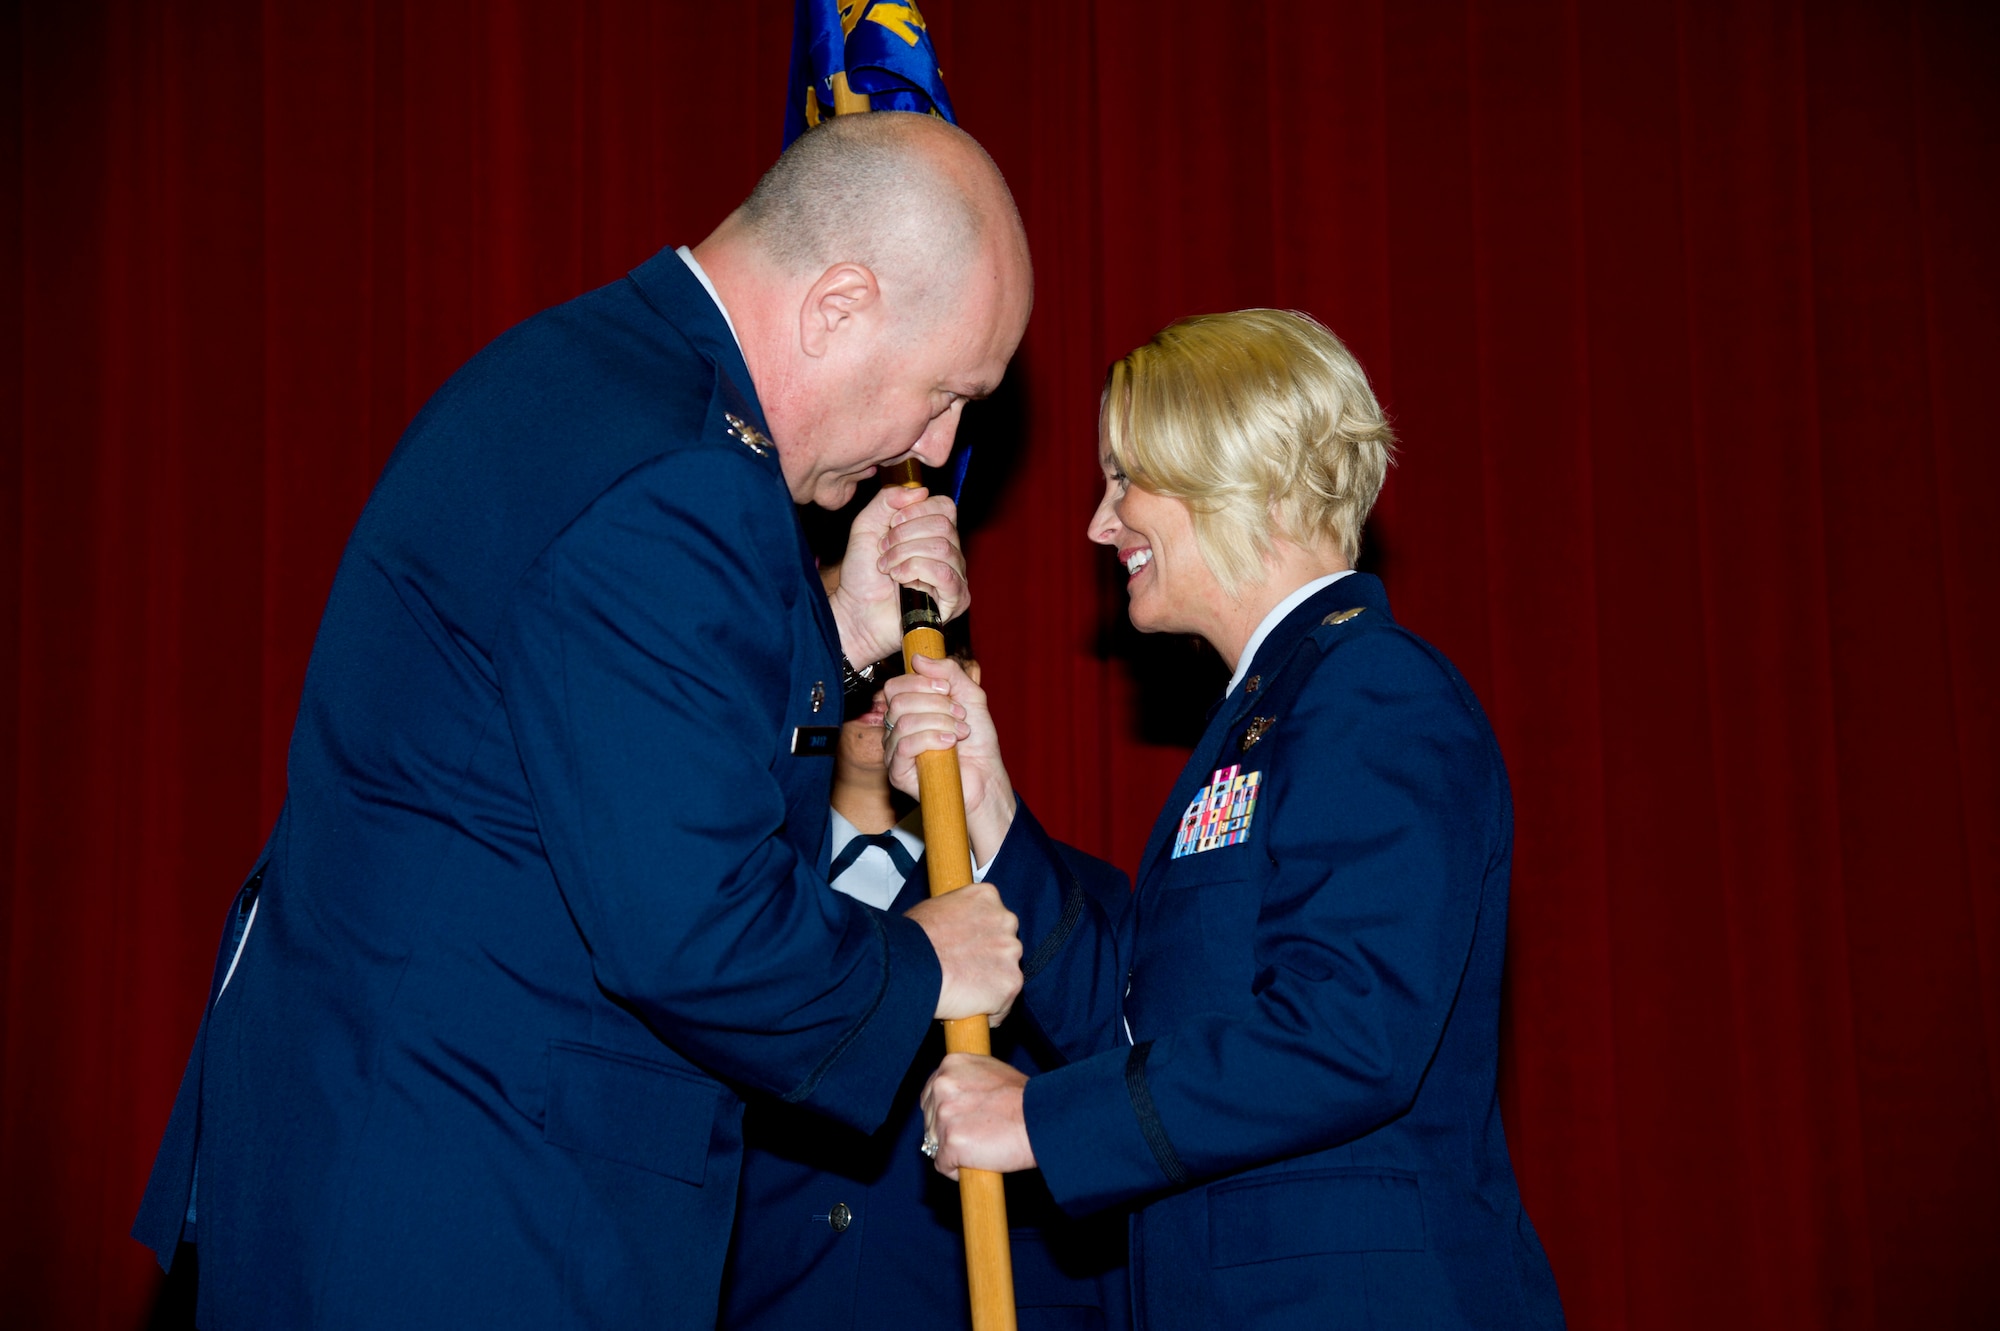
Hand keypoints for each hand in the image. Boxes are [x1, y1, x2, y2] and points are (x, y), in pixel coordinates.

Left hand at [828, 485, 968, 665]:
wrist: (855, 612)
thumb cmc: (862, 574)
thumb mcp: (866, 526)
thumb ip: (887, 500)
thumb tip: (919, 490)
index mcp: (933, 533)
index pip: (944, 506)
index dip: (916, 510)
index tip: (891, 524)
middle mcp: (950, 552)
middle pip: (943, 525)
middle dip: (905, 535)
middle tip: (885, 550)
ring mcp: (955, 576)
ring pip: (942, 548)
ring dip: (905, 555)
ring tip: (888, 568)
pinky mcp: (955, 599)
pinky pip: (945, 574)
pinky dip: (917, 571)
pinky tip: (900, 580)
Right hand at [882, 656, 1016, 863]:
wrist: (987, 777)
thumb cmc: (978, 741)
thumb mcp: (970, 696)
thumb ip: (948, 672)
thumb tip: (917, 658)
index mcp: (909, 710)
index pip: (896, 685)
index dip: (921, 682)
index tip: (948, 690)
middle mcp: (896, 729)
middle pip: (898, 700)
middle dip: (936, 704)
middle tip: (960, 715)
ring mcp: (894, 752)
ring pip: (903, 721)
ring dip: (939, 722)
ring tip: (960, 733)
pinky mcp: (897, 773)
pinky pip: (904, 745)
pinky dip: (931, 739)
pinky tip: (950, 744)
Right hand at [905, 885, 1021, 1026]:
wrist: (911, 965)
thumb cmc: (912, 939)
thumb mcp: (935, 909)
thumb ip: (958, 917)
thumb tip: (954, 930)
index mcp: (987, 897)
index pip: (993, 917)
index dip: (980, 936)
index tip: (968, 948)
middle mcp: (1006, 920)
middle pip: (1004, 944)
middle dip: (989, 959)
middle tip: (964, 971)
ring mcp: (1010, 952)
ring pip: (1006, 973)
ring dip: (990, 984)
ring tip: (962, 991)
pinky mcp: (1011, 983)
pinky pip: (1004, 1002)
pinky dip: (989, 1010)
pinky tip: (967, 1007)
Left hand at [922, 1054, 1035, 1179]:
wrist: (1042, 1120)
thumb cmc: (1025, 1100)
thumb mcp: (992, 1073)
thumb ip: (967, 1080)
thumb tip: (953, 1093)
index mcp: (951, 1065)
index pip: (930, 1094)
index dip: (946, 1112)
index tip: (963, 1122)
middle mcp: (942, 1086)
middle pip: (929, 1120)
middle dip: (947, 1132)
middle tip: (977, 1136)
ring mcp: (944, 1115)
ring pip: (933, 1143)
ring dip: (953, 1151)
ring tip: (983, 1147)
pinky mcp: (949, 1143)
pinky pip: (942, 1165)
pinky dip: (958, 1170)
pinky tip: (980, 1161)